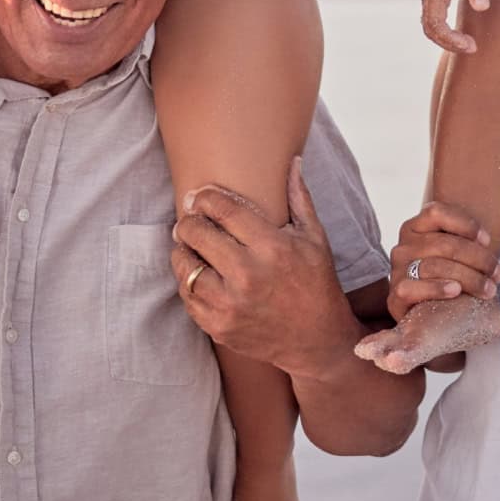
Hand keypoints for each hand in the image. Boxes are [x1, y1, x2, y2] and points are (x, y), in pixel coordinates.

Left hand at [168, 160, 358, 381]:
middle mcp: (248, 275)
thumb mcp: (315, 238)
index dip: (205, 197)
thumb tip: (292, 160)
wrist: (317, 340)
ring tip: (188, 245)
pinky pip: (187, 297)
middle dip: (189, 221)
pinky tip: (196, 273)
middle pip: (196, 233)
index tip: (200, 196)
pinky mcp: (219, 327)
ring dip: (182, 251)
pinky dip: (187, 281)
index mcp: (272, 247)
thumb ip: (299, 198)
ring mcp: (230, 304)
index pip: (223, 209)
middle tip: (189, 218)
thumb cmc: (316, 283)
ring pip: (184, 266)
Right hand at [388, 201, 499, 313]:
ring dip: (467, 277)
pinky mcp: (395, 294)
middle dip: (477, 259)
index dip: (464, 223)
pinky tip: (455, 291)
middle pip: (443, 243)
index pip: (436, 212)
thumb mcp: (473, 252)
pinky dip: (436, 288)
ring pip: (433, 266)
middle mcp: (405, 244)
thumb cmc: (453, 274)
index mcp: (419, 225)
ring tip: (489, 289)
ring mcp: (397, 269)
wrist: (429, 313)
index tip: (488, 239)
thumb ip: (497, 236)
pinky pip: (411, 287)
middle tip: (499, 273)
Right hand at [419, 0, 491, 53]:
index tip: (471, 45)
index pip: (435, 24)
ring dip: (447, 39)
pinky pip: (435, 21)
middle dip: (449, 43)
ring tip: (470, 44)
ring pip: (430, 27)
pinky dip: (446, 32)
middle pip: (430, 30)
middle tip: (473, 48)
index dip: (450, 39)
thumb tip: (482, 7)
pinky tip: (464, 34)